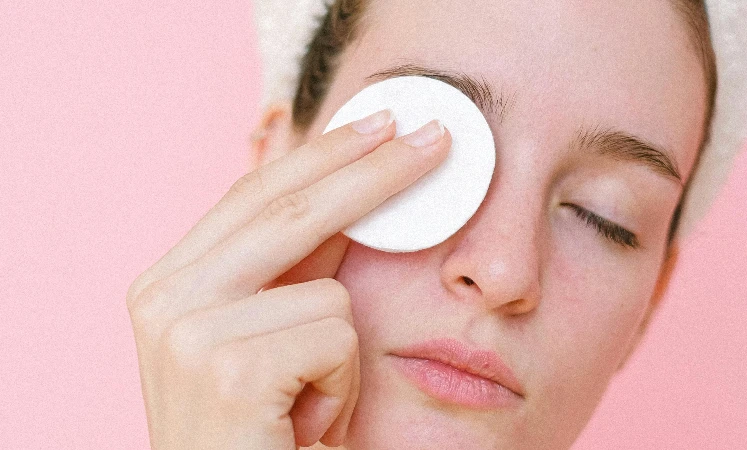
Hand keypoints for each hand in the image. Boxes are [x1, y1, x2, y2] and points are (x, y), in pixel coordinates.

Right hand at [126, 111, 450, 448]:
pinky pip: (337, 338)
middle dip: (374, 169)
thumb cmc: (262, 433)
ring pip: (329, 291)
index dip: (324, 153)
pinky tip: (304, 423)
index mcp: (168, 282)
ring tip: (307, 405)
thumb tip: (343, 186)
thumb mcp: (269, 338)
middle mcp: (164, 297)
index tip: (381, 123)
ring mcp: (189, 331)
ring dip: (342, 356)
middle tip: (437, 136)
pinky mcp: (230, 369)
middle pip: (290, 207)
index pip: (256, 194)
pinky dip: (341, 386)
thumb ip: (291, 266)